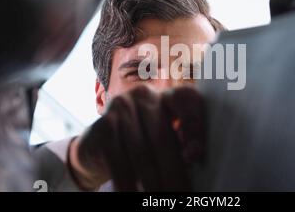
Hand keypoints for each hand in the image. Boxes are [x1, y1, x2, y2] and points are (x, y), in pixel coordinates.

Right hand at [70, 85, 205, 190]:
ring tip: (161, 199)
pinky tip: (133, 196)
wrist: (96, 148)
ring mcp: (121, 107)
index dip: (195, 123)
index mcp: (166, 96)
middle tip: (181, 194)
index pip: (186, 99)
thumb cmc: (140, 146)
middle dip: (173, 172)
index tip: (198, 154)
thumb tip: (194, 157)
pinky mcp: (103, 126)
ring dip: (153, 183)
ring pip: (141, 153)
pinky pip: (119, 162)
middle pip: (162, 136)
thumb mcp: (163, 141)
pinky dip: (128, 185)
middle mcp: (144, 95)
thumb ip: (181, 145)